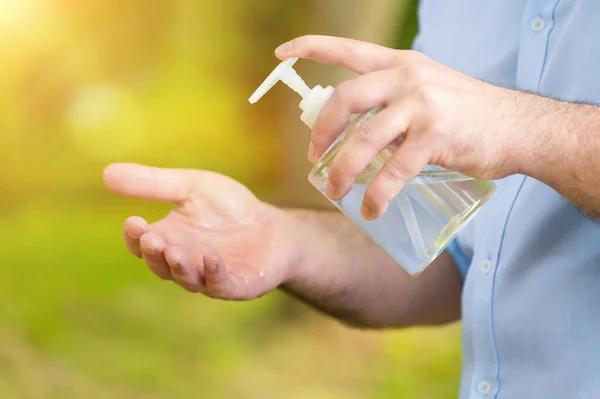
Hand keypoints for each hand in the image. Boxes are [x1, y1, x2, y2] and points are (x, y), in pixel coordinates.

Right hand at [102, 163, 298, 299]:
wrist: (274, 228)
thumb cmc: (230, 208)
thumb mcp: (192, 186)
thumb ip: (154, 182)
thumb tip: (105, 173)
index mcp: (169, 238)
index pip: (142, 243)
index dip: (135, 236)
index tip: (133, 221)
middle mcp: (184, 262)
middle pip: (159, 264)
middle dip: (154, 253)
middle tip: (153, 238)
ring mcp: (209, 277)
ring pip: (186, 278)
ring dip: (178, 266)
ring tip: (174, 251)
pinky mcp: (236, 285)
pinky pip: (220, 286)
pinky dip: (214, 275)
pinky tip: (212, 259)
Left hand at [276, 35, 534, 218]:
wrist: (520, 127)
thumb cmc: (469, 115)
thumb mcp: (428, 92)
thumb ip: (393, 105)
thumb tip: (356, 137)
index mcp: (402, 64)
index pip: (348, 49)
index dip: (311, 47)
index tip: (282, 53)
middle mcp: (409, 77)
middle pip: (345, 99)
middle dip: (321, 132)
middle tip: (314, 158)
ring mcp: (423, 105)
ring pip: (364, 139)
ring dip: (342, 171)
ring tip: (336, 191)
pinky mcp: (437, 137)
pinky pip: (394, 170)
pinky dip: (377, 193)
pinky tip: (372, 208)